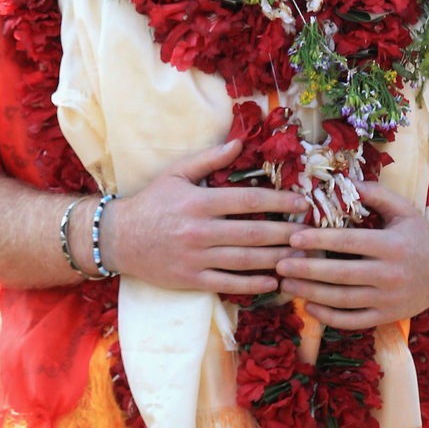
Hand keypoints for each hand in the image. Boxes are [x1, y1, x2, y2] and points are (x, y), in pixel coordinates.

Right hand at [105, 140, 308, 295]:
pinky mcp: (191, 280)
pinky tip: (274, 281)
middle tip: (311, 233)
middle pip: (253, 233)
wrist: (117, 239)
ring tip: (301, 256)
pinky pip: (228, 284)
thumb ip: (209, 160)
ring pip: (245, 261)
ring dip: (277, 259)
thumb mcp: (176, 174)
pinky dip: (254, 284)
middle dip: (286, 233)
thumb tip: (240, 143)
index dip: (279, 202)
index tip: (301, 203)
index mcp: (199, 202)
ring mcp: (196, 258)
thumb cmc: (150, 203)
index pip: (248, 201)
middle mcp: (200, 231)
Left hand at [273, 181, 428, 328]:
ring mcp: (388, 300)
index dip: (319, 241)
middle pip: (340, 275)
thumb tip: (341, 181)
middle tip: (279, 264)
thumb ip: (374, 193)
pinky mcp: (386, 317)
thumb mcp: (403, 209)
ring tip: (286, 285)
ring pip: (342, 300)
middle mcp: (391, 275)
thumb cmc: (419, 236)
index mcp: (393, 246)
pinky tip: (308, 307)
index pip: (349, 243)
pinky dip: (328, 317)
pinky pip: (352, 321)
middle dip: (306, 270)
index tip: (293, 237)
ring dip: (310, 294)